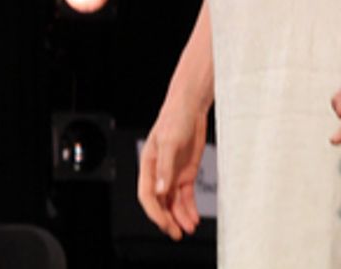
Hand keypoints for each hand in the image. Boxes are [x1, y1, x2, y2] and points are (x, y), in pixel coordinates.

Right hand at [137, 103, 206, 240]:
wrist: (191, 107)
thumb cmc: (175, 119)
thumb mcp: (170, 142)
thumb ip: (165, 167)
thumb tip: (161, 190)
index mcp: (148, 164)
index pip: (147, 194)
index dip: (154, 212)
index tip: (165, 224)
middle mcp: (159, 172)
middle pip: (159, 202)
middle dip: (166, 219)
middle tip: (176, 234)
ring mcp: (173, 173)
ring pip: (173, 202)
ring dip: (179, 216)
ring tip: (189, 229)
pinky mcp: (186, 172)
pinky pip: (185, 196)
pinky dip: (189, 208)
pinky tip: (194, 218)